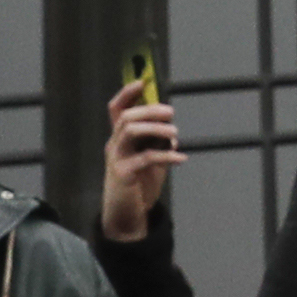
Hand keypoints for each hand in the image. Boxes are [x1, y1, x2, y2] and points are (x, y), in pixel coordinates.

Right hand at [99, 93, 181, 246]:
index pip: (117, 109)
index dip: (128, 93)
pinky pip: (145, 157)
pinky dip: (166, 154)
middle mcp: (115, 144)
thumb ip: (158, 144)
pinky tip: (181, 158)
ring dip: (155, 128)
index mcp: (120, 138)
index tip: (143, 81)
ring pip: (130, 131)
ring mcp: (116, 158)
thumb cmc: (139, 185)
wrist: (127, 215)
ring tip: (175, 133)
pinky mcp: (123, 173)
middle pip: (126, 117)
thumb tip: (172, 133)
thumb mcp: (150, 161)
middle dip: (149, 110)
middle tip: (170, 113)